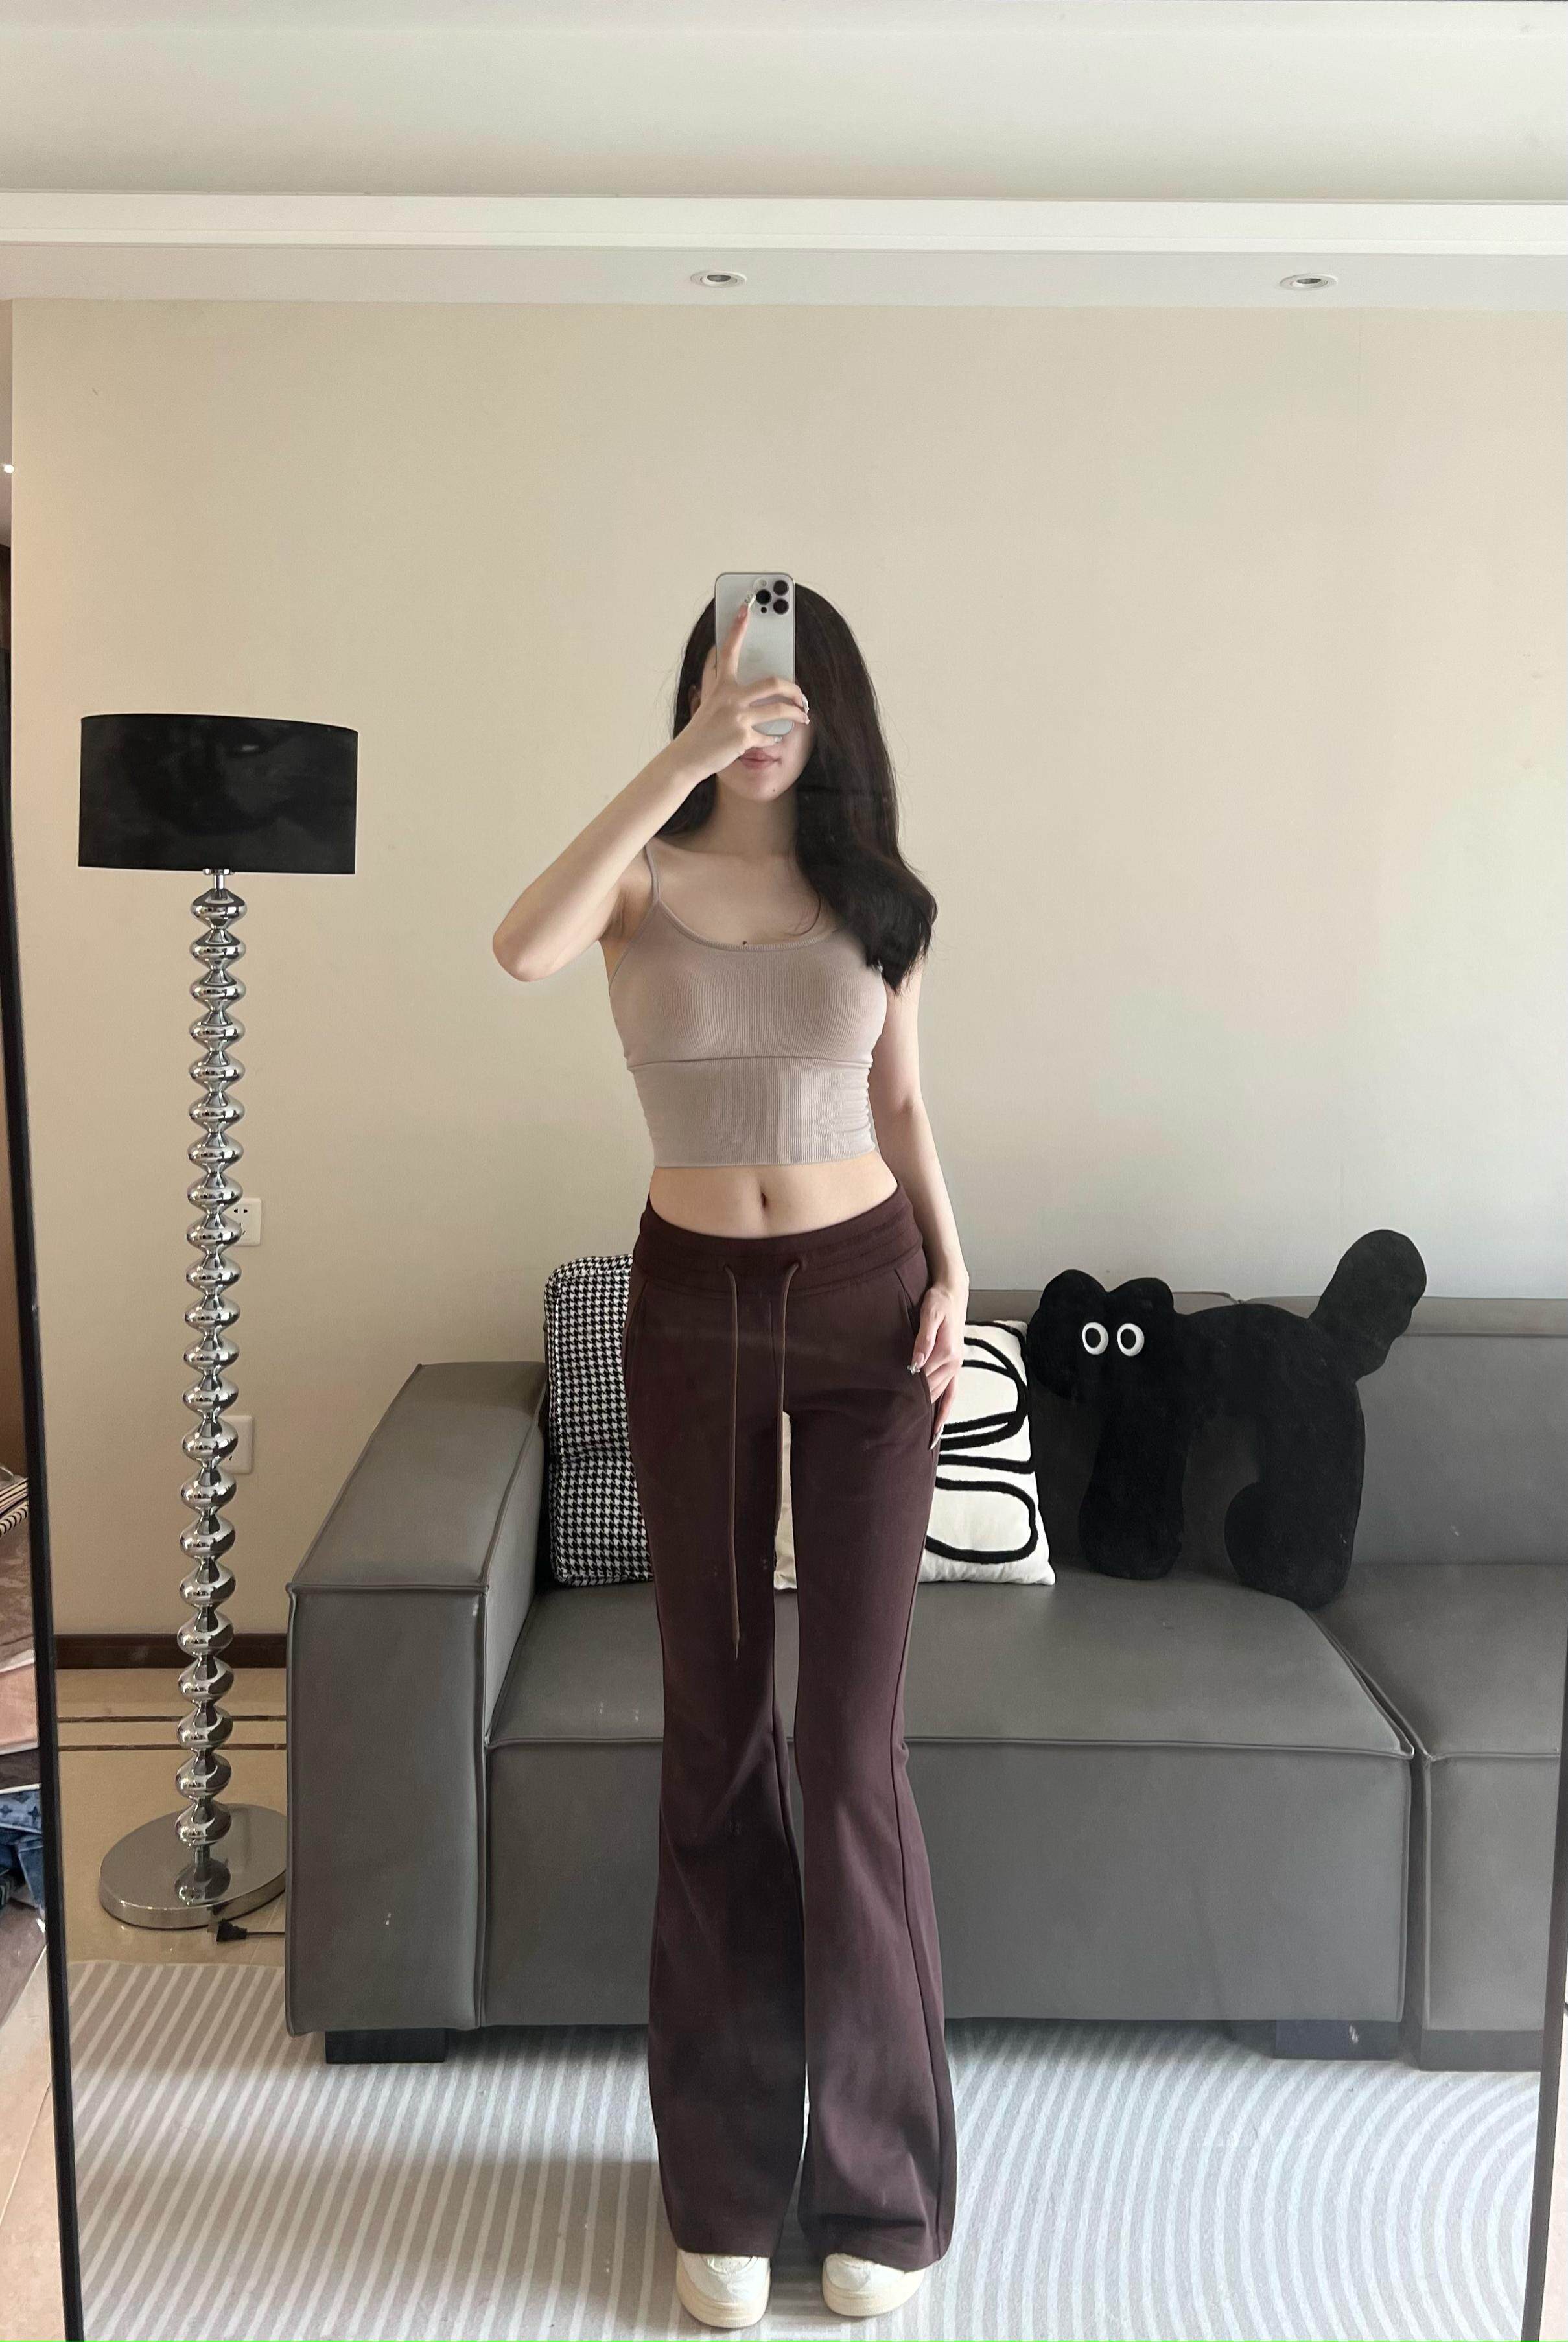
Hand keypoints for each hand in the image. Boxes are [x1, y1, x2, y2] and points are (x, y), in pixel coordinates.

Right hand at [678, 595, 809, 779]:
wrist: (687, 758)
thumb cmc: (701, 731)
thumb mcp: (711, 704)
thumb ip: (728, 692)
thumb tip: (757, 688)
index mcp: (721, 685)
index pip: (729, 650)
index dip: (738, 628)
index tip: (746, 608)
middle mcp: (730, 697)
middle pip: (773, 683)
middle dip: (794, 688)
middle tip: (801, 695)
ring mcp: (738, 717)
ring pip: (780, 710)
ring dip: (797, 714)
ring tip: (802, 716)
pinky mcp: (744, 737)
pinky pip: (769, 736)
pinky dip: (773, 738)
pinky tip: (771, 739)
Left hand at [910, 1278, 968, 1450]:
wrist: (953, 1292)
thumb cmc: (938, 1301)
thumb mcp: (929, 1314)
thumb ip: (923, 1339)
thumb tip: (915, 1363)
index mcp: (946, 1353)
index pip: (922, 1380)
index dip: (908, 1395)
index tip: (893, 1413)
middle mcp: (953, 1363)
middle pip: (931, 1392)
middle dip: (916, 1410)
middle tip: (898, 1431)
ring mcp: (955, 1366)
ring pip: (941, 1396)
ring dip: (930, 1415)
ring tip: (918, 1438)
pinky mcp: (954, 1365)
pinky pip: (951, 1394)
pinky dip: (944, 1411)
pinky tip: (937, 1427)